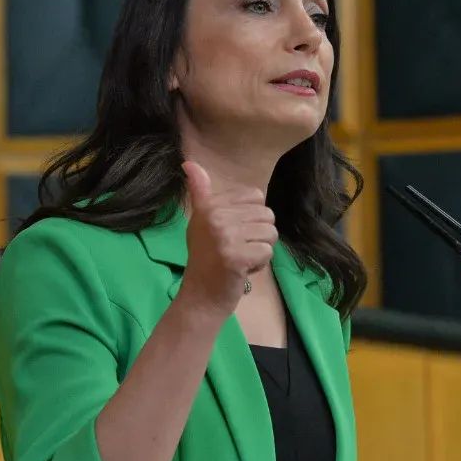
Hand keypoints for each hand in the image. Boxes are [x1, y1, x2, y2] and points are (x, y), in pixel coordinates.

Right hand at [178, 161, 276, 316]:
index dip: (251, 217)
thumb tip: (189, 163)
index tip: (233, 233)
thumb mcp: (200, 221)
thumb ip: (200, 192)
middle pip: (267, 214)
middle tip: (237, 249)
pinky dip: (259, 264)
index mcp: (210, 205)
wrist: (200, 297)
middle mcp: (216, 216)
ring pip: (270, 233)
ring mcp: (225, 236)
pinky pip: (268, 252)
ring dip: (260, 250)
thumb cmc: (205, 258)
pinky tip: (241, 270)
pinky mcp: (236, 256)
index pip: (256, 196)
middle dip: (258, 236)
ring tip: (240, 259)